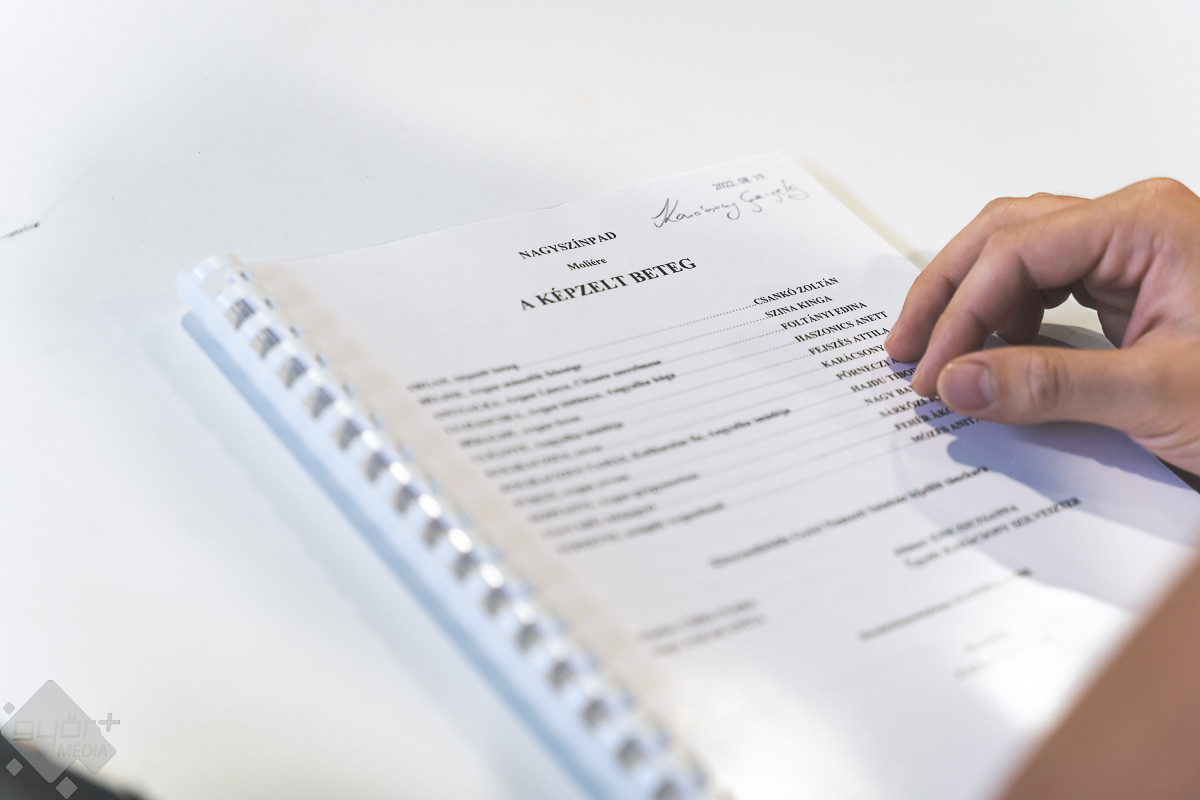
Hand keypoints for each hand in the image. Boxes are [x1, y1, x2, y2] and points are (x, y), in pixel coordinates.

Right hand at [884, 178, 1199, 474]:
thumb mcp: (1158, 393)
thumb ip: (1048, 385)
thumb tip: (958, 380)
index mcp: (1144, 223)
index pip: (1015, 253)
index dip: (960, 314)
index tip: (930, 372)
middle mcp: (1133, 223)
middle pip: (1004, 236)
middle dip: (947, 293)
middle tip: (905, 349)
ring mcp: (1130, 251)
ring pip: (1017, 255)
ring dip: (970, 303)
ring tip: (938, 354)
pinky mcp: (1128, 286)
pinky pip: (1044, 285)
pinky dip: (1004, 318)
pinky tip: (988, 352)